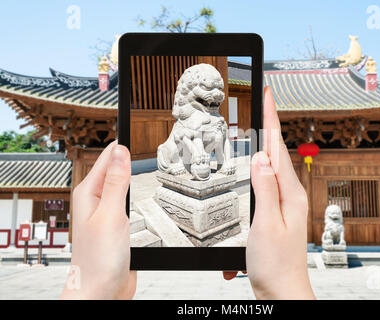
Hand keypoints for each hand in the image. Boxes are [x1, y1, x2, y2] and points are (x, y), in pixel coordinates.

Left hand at [60, 140, 135, 299]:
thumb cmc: (99, 259)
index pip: (108, 157)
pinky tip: (145, 191)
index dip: (123, 143)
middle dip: (131, 157)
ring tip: (148, 161)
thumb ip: (116, 182)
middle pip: (116, 168)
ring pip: (124, 184)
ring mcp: (109, 212)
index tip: (135, 125)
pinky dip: (139, 193)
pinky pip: (130, 201)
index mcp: (90, 193)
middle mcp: (97, 200)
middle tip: (148, 143)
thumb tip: (120, 151)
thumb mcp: (111, 214)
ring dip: (135, 175)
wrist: (102, 290)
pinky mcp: (119, 223)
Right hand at [223, 87, 314, 299]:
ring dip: (261, 149)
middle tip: (260, 104)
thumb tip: (262, 157)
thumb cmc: (275, 264)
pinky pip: (264, 188)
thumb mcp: (265, 223)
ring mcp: (283, 205)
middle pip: (275, 153)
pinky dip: (254, 178)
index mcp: (289, 193)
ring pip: (269, 169)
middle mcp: (289, 195)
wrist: (282, 291)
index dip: (271, 118)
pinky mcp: (275, 214)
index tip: (268, 94)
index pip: (277, 147)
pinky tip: (251, 172)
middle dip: (267, 126)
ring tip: (256, 129)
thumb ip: (264, 188)